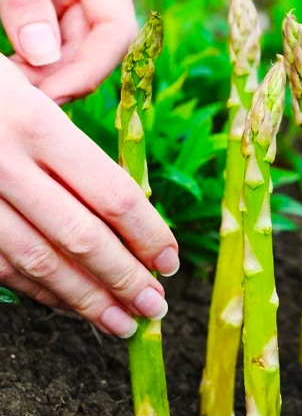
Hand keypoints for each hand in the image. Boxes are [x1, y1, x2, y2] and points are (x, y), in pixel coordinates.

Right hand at [0, 59, 178, 336]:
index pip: (112, 194)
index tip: (171, 262)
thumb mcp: (28, 93)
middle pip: (80, 236)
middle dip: (125, 279)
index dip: (148, 235)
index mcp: (35, 123)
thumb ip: (72, 152)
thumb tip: (132, 213)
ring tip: (119, 322)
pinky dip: (37, 290)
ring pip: (37, 260)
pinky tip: (66, 303)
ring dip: (84, 299)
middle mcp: (1, 162)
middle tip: (155, 307)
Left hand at [1, 0, 136, 102]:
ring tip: (14, 81)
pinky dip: (30, 49)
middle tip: (22, 98)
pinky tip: (11, 62)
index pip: (115, 26)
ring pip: (69, 36)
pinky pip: (43, 23)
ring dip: (46, 66)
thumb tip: (44, 55)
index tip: (50, 96)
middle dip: (64, 73)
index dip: (91, 69)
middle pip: (95, 38)